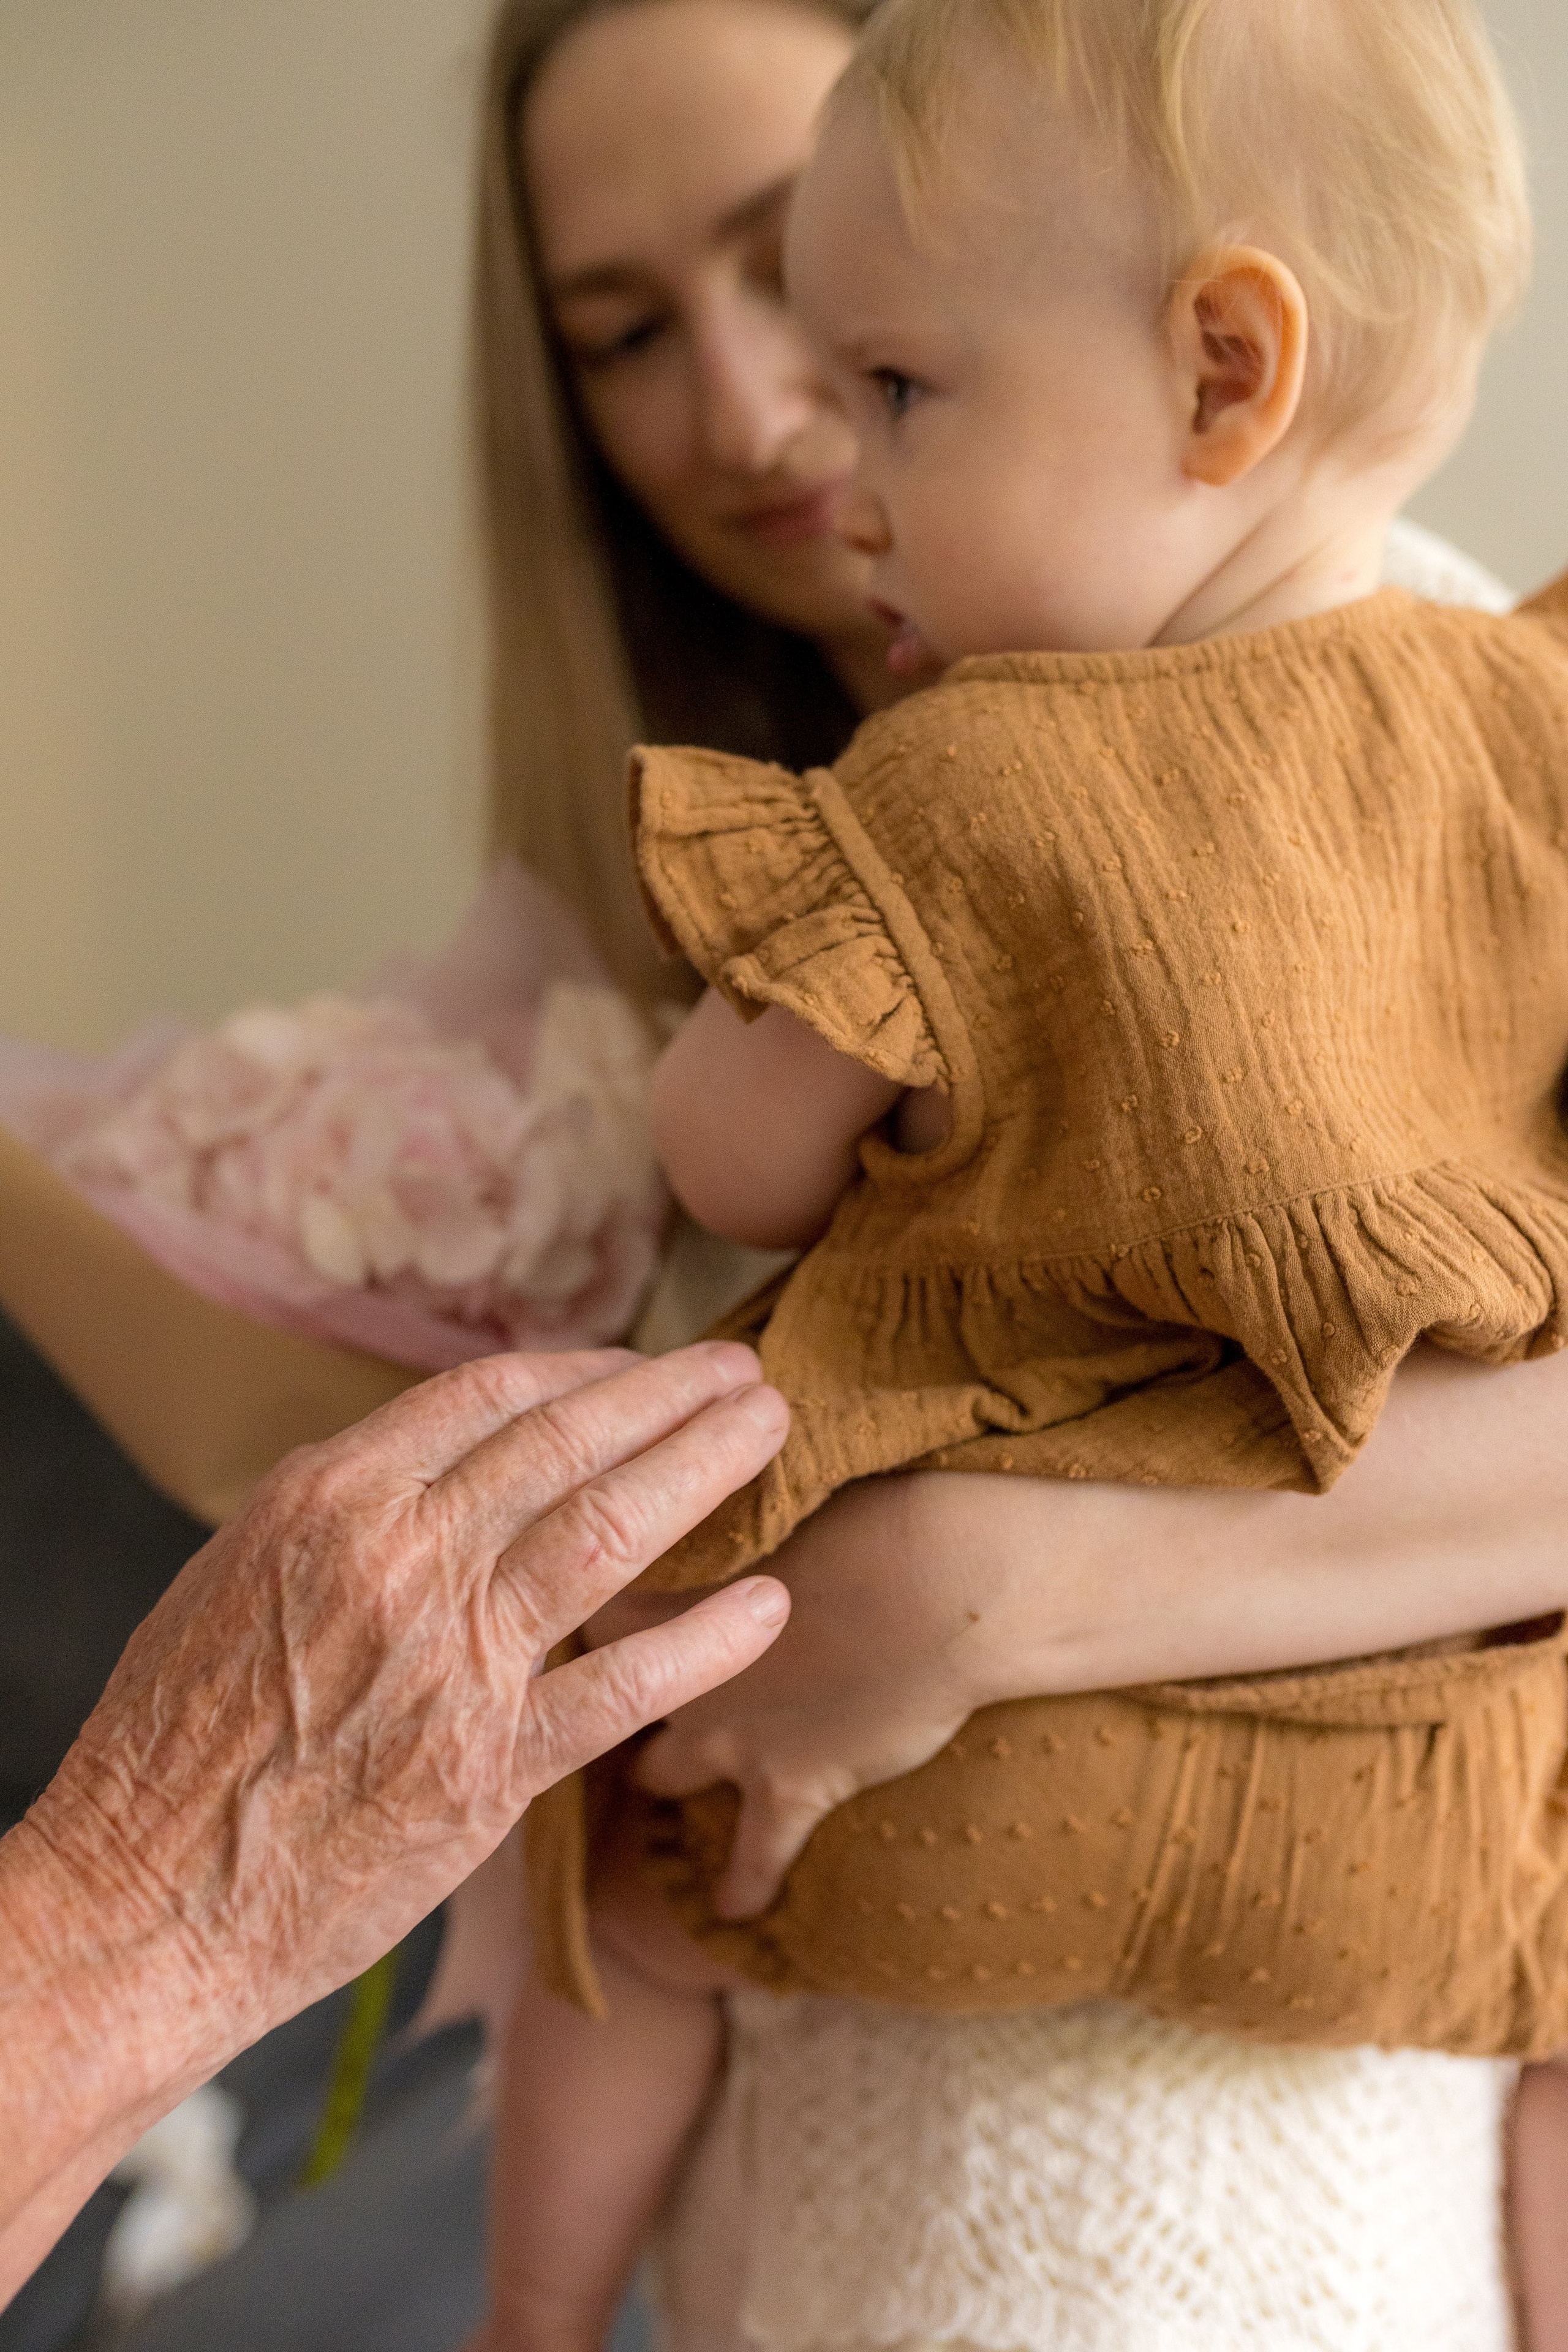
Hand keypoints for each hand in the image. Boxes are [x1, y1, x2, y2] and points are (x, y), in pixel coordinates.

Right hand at [0, 1342, 790, 2289]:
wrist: (146, 1897)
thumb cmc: (179, 1740)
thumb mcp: (240, 1574)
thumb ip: (346, 1511)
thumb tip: (433, 1464)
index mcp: (330, 1497)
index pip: (493, 1395)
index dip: (589, 1370)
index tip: (646, 1366)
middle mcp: (398, 1556)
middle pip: (569, 1441)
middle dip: (673, 1394)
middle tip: (749, 1367)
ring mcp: (450, 1661)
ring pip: (610, 1530)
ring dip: (706, 1468)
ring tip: (772, 1430)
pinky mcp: (489, 1770)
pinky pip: (626, 1687)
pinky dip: (708, 1640)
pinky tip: (770, 1606)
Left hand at [589, 1473, 979, 1918]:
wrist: (945, 1576)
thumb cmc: (873, 1497)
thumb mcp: (780, 1469)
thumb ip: (724, 1473)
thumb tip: (706, 1428)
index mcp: (663, 1582)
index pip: (579, 1586)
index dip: (571, 1580)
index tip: (571, 1575)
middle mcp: (676, 1666)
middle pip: (601, 1679)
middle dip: (591, 1680)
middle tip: (589, 1674)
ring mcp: (730, 1736)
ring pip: (660, 1768)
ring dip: (659, 1767)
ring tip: (652, 1773)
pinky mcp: (793, 1787)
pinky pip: (755, 1855)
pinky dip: (744, 1881)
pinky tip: (734, 1905)